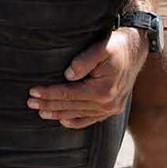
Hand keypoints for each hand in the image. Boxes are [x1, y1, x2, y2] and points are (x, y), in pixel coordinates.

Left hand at [27, 28, 146, 128]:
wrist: (137, 49)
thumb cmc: (118, 45)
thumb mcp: (102, 47)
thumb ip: (84, 61)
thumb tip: (68, 75)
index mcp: (102, 91)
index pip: (68, 94)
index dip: (48, 93)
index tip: (32, 92)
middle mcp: (107, 104)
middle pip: (70, 107)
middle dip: (48, 104)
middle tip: (30, 103)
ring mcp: (110, 109)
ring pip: (78, 115)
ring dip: (58, 114)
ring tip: (40, 112)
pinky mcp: (112, 109)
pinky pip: (90, 119)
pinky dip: (75, 121)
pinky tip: (63, 121)